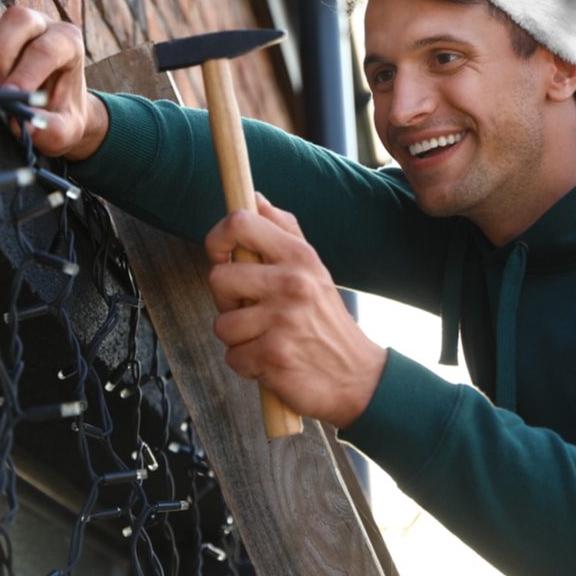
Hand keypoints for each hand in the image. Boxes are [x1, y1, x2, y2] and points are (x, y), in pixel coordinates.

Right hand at [0, 7, 107, 159]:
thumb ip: (51, 129)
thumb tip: (21, 125)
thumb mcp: (66, 128)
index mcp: (68, 42)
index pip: (46, 50)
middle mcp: (41, 25)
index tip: (10, 97)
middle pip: (18, 20)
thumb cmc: (62, 113)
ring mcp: (12, 27)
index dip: (25, 74)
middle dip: (1, 53)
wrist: (54, 106)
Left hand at [205, 194, 387, 428]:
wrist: (358, 377)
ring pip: (222, 324)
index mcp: (299, 256)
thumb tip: (255, 198)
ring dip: (238, 338)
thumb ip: (284, 230)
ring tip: (266, 337)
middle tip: (252, 310)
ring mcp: (282, 320)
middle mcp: (291, 283)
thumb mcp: (313, 268)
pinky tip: (271, 360)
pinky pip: (233, 357)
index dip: (217, 239)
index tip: (221, 256)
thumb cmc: (326, 321)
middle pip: (218, 277)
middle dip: (227, 300)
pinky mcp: (274, 356)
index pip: (240, 222)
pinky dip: (247, 364)